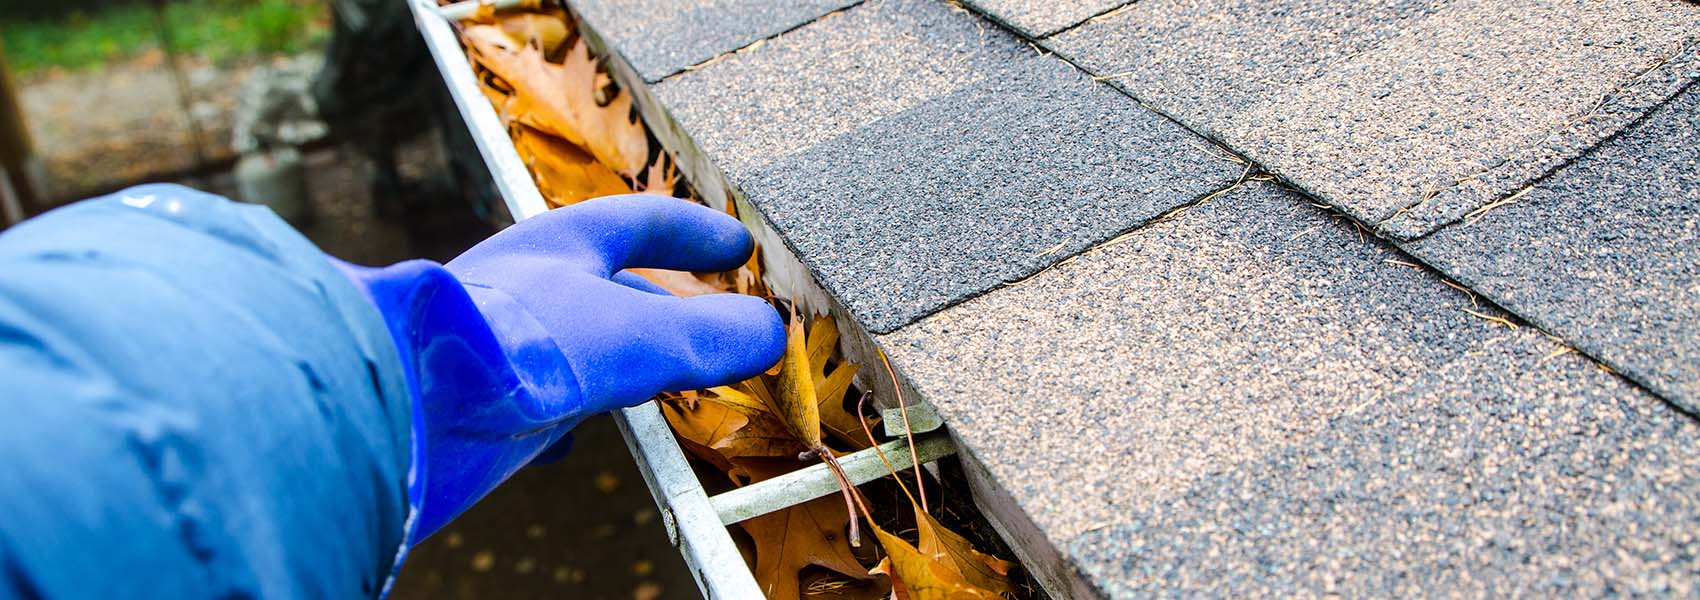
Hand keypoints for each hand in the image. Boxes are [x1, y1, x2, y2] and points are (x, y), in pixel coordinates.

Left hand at [337, 194, 783, 540]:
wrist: (403, 402)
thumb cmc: (511, 343)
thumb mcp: (635, 336)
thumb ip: (707, 336)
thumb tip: (770, 333)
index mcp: (561, 244)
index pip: (642, 221)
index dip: (696, 233)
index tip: (738, 245)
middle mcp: (528, 285)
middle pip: (611, 285)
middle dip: (665, 305)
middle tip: (712, 325)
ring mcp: (501, 341)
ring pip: (576, 345)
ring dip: (622, 362)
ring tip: (659, 385)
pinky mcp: (478, 398)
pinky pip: (534, 399)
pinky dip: (566, 414)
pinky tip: (571, 440)